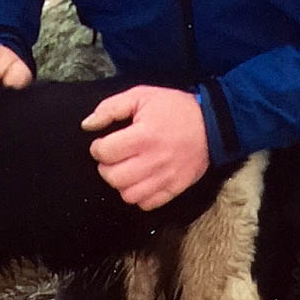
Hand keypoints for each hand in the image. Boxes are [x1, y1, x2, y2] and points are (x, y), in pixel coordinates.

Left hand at [81, 85, 208, 210]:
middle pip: (113, 177)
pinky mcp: (175, 189)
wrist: (212, 124)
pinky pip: (147, 204)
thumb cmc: (174, 108)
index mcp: (144, 135)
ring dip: (121, 183)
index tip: (103, 144)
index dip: (97, 148)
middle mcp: (154, 160)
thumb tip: (87, 125)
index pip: (106, 152)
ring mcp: (165, 177)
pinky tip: (140, 181)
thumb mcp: (141, 96)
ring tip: (125, 170)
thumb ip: (111, 108)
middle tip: (112, 158)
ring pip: (128, 195)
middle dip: (105, 167)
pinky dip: (138, 196)